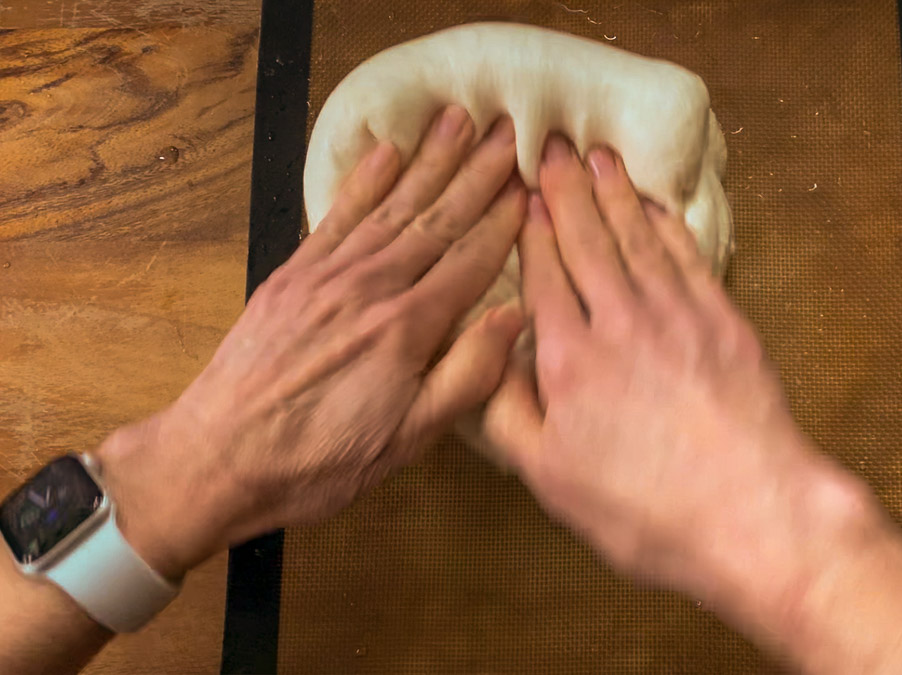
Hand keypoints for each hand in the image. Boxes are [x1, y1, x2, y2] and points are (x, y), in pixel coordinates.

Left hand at [98, 106, 525, 578]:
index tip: (530, 185)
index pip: (471, 260)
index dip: (504, 221)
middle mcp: (371, 287)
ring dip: (430, 160)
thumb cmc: (318, 462)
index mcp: (408, 328)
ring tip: (459, 120)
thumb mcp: (408, 440)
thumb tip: (513, 316)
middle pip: (437, 219)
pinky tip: (387, 152)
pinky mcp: (292, 275)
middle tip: (508, 132)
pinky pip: (338, 215)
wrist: (215, 457)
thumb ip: (466, 376)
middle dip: (477, 174)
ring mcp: (327, 275)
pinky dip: (365, 180)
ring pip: (393, 206)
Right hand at [483, 137, 861, 595]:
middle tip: (553, 147)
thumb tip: (488, 358)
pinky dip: (667, 224)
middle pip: (586, 240)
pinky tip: (656, 206)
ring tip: (598, 158)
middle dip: (566, 190)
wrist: (751, 511)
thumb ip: (507, 412)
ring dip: (614, 194)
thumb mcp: (550, 478)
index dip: (532, 228)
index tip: (524, 192)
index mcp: (569, 358)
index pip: (543, 273)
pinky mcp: (724, 321)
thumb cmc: (645, 509)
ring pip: (636, 237)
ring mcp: (677, 315)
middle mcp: (620, 321)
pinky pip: (687, 256)